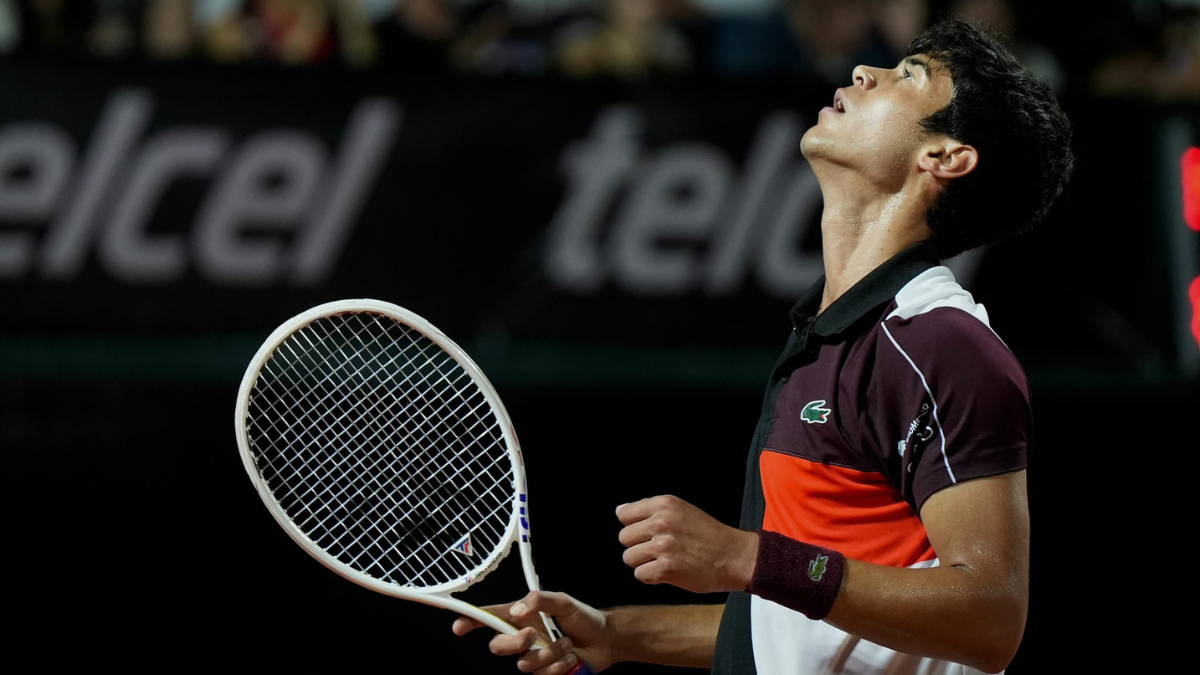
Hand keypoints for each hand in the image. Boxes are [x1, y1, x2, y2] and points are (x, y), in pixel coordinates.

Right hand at [452, 591, 613, 673]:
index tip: (458, 626)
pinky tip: (571, 658)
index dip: (470, 621)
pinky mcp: (545, 673)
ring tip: (567, 644)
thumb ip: (539, 600)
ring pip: (524, 664)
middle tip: (533, 635)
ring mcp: (533, 657)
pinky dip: (560, 666)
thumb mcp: (563, 601)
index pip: (490, 618)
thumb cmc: (583, 617)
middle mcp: (523, 637)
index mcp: (521, 616)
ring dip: (550, 654)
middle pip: (497, 647)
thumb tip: (517, 611)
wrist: (605, 640)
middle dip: (514, 643)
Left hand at [616, 495, 758, 593]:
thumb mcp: (682, 510)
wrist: (733, 556)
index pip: (624, 514)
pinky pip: (640, 575)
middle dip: (637, 545)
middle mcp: (661, 522)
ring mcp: (663, 546)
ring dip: (643, 563)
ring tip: (662, 561)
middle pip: (624, 538)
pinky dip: (651, 577)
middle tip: (658, 550)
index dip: (633, 526)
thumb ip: (651, 510)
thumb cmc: (708, 535)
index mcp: (664, 504)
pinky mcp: (666, 568)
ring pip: (629, 558)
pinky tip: (666, 572)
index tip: (647, 533)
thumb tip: (619, 510)